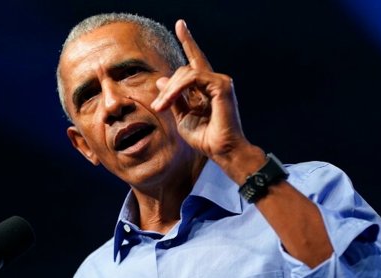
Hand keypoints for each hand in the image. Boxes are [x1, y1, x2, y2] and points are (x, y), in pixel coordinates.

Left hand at [151, 19, 251, 161]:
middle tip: (158, 107)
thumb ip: (173, 98)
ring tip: (161, 107)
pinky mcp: (221, 85)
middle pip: (184, 69)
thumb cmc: (205, 138)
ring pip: (186, 73)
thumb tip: (161, 80)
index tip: (180, 24)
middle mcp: (216, 81)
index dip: (188, 41)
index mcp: (207, 88)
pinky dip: (177, 89)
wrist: (222, 151)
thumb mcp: (182, 117)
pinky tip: (169, 102)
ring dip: (170, 90)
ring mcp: (221, 82)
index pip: (196, 60)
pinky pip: (192, 78)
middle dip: (168, 87)